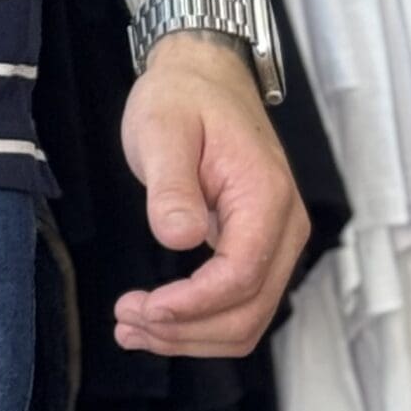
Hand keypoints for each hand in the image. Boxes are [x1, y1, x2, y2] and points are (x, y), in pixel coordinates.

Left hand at [114, 33, 309, 357]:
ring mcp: (277, 240)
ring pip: (247, 318)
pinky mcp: (259, 247)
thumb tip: (178, 238)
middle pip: (248, 311)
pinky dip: (200, 321)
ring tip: (131, 329)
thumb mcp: (162, 127)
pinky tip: (157, 320)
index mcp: (266, 197)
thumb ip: (172, 184)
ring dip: (191, 336)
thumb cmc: (183, 96)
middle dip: (187, 331)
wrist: (205, 74)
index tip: (145, 308)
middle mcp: (285, 227)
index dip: (194, 304)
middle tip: (126, 324)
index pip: (241, 276)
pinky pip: (239, 301)